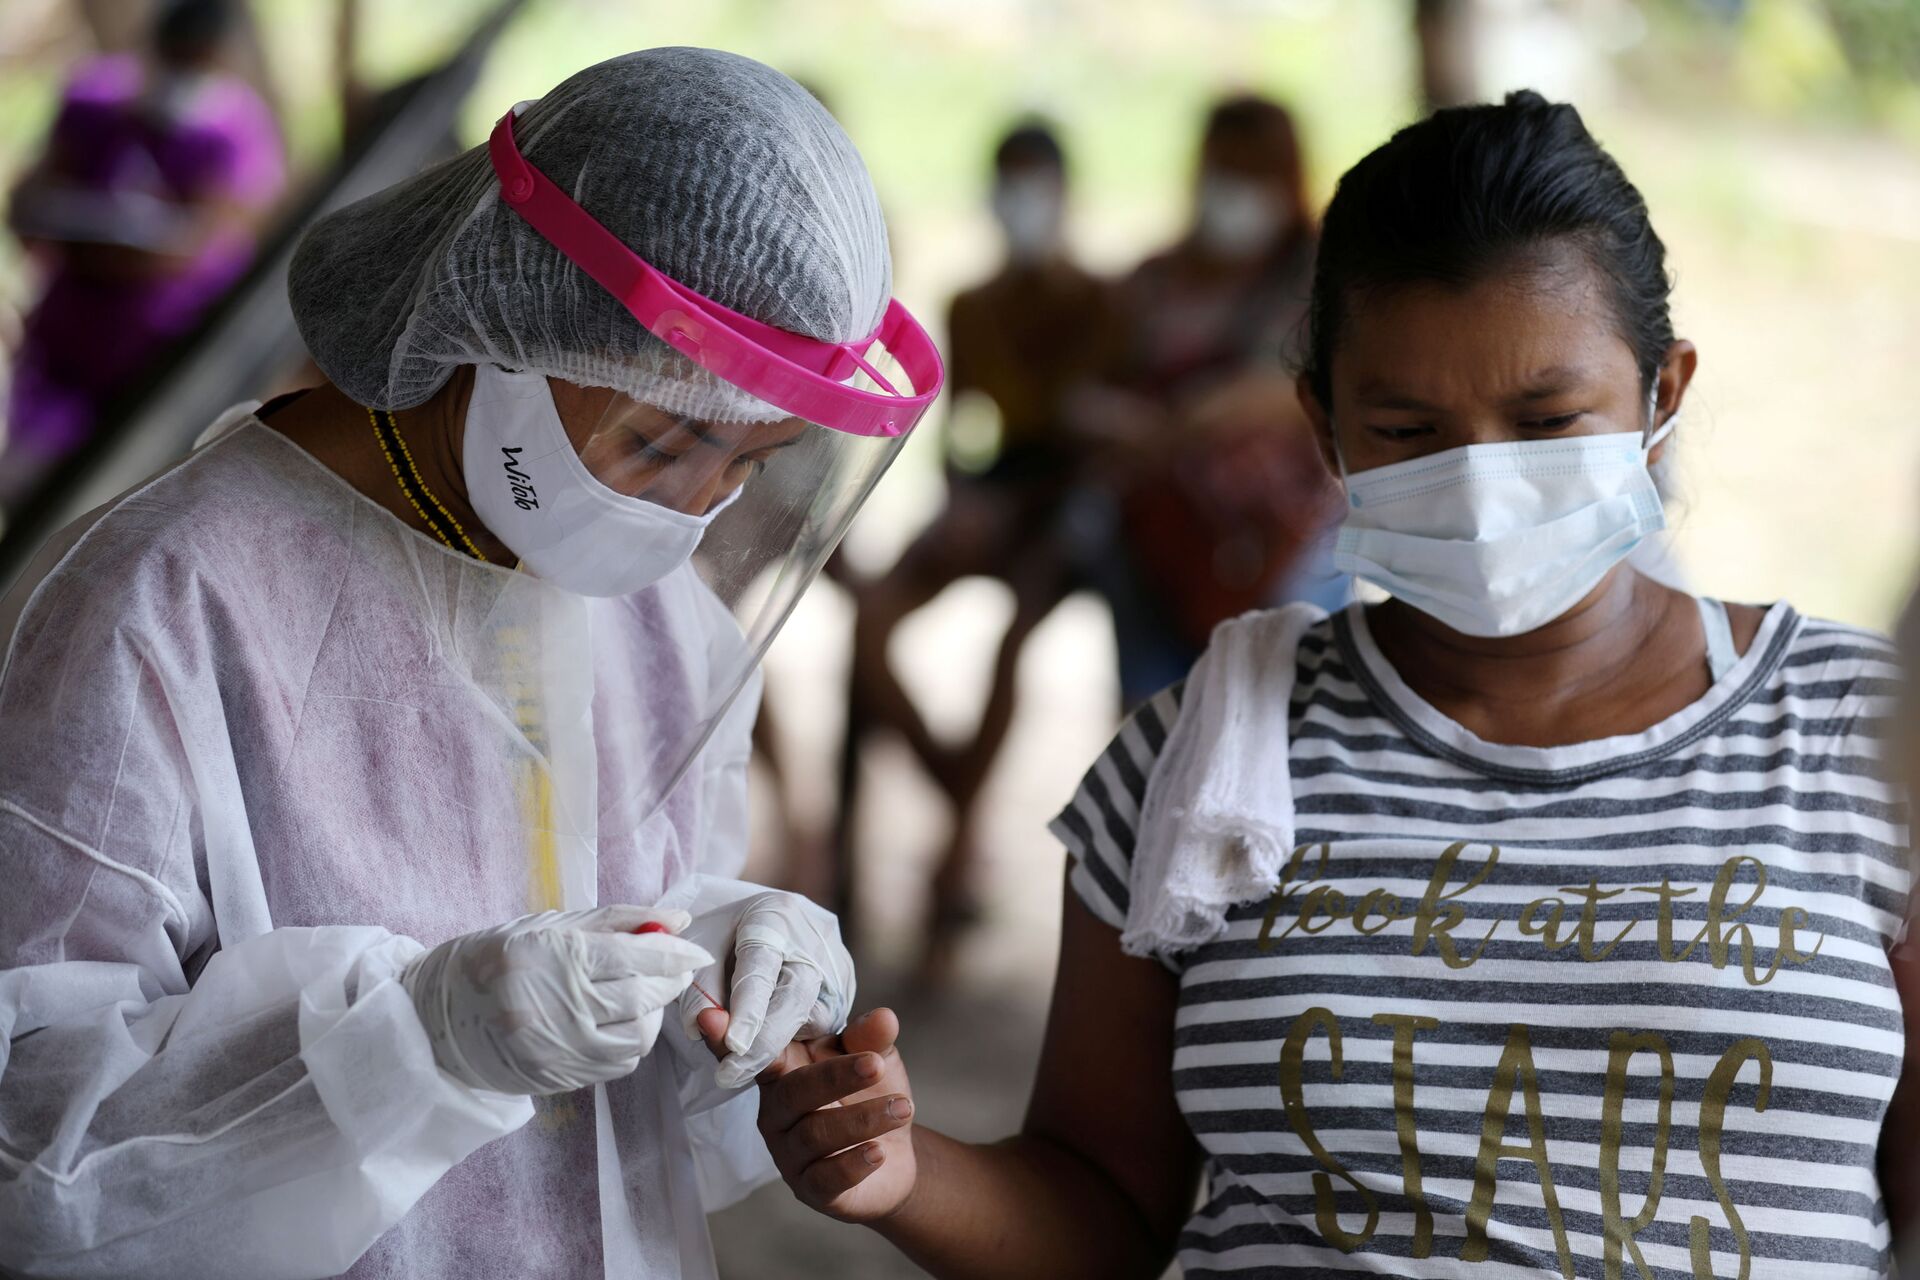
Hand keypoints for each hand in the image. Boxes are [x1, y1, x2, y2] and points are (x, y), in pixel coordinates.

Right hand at [400, 905, 712, 1095]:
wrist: (434, 1017)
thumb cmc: (496, 958)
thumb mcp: (549, 925)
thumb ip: (617, 921)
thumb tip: (677, 919)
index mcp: (552, 957)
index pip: (635, 957)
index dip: (674, 955)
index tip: (696, 952)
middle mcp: (556, 1005)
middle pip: (641, 997)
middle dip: (669, 982)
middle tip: (677, 970)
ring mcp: (556, 1048)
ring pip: (636, 1037)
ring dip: (652, 1016)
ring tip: (643, 997)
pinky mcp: (556, 1077)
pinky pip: (617, 1064)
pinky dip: (631, 1043)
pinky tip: (621, 1024)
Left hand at [678, 890, 854, 1087]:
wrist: (770, 918)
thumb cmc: (728, 930)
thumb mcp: (700, 948)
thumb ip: (700, 987)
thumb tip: (704, 1028)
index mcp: (773, 916)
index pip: (761, 970)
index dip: (747, 1012)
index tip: (734, 1047)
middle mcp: (813, 937)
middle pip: (794, 998)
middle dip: (764, 1043)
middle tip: (730, 1075)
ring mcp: (837, 961)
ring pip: (812, 1018)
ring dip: (778, 1038)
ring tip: (747, 1031)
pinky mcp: (846, 983)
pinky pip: (823, 1022)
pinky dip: (794, 1032)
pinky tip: (773, 1020)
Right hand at [700, 1007, 915, 1221]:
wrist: (894, 1154)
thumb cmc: (867, 1093)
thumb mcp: (875, 1058)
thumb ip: (871, 1039)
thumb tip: (885, 1017)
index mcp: (781, 1072)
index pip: (752, 1052)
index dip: (726, 1037)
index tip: (711, 1016)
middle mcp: (776, 1113)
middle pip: (793, 1092)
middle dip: (835, 1076)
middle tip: (875, 1064)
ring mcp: (789, 1154)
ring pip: (816, 1134)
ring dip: (862, 1119)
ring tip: (903, 1108)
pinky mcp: (812, 1189)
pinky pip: (826, 1177)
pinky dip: (853, 1163)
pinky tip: (878, 1152)